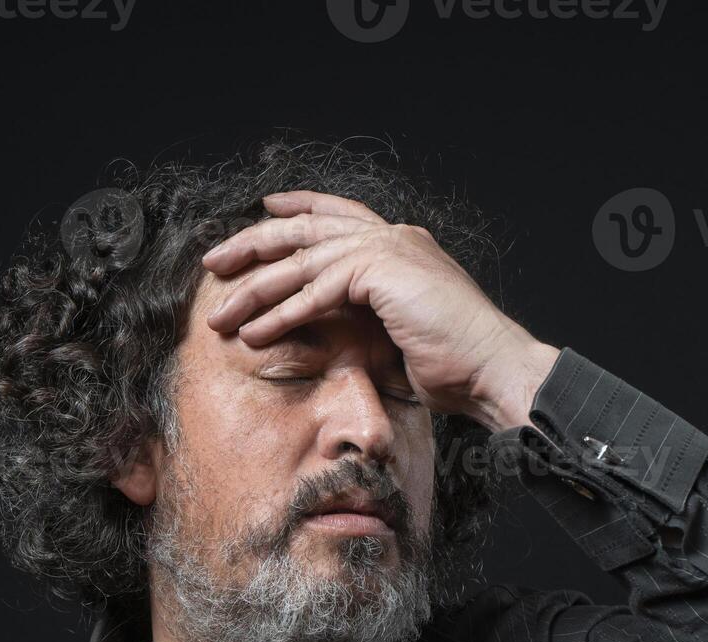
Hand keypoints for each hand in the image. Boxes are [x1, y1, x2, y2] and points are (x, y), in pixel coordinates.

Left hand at [201, 190, 558, 430]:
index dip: (299, 206)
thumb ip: (369, 314)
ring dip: (255, 290)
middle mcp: (393, 237)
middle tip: (215, 261)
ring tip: (221, 315)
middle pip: (307, 228)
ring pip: (303, 261)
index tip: (265, 208)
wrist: (493, 369)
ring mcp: (388, 249)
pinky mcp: (381, 272)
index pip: (338, 212)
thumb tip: (339, 328)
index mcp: (401, 243)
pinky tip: (254, 332)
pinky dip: (281, 314)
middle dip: (254, 243)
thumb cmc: (456, 364)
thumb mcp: (402, 330)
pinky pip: (316, 292)